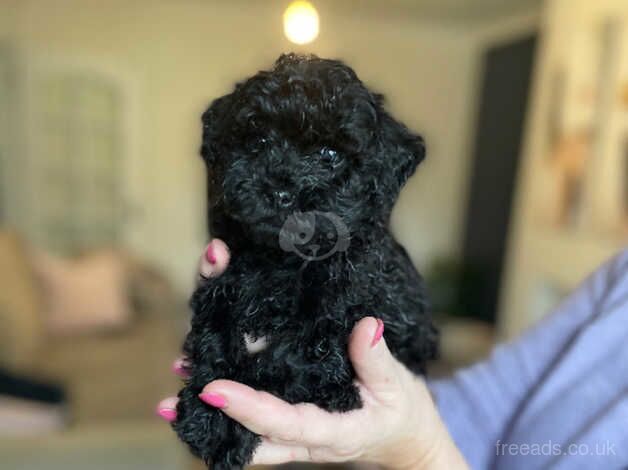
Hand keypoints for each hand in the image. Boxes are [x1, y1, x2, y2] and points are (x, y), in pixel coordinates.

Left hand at [158, 239, 467, 469]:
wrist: (402, 438)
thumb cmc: (401, 413)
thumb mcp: (398, 386)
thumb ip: (377, 360)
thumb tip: (365, 325)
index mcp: (330, 432)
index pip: (283, 424)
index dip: (247, 408)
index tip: (211, 388)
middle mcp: (301, 438)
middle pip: (251, 428)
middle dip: (213, 406)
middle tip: (177, 381)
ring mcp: (292, 430)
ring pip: (245, 423)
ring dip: (212, 401)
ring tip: (180, 369)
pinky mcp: (291, 415)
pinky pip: (254, 412)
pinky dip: (229, 394)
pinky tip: (203, 372)